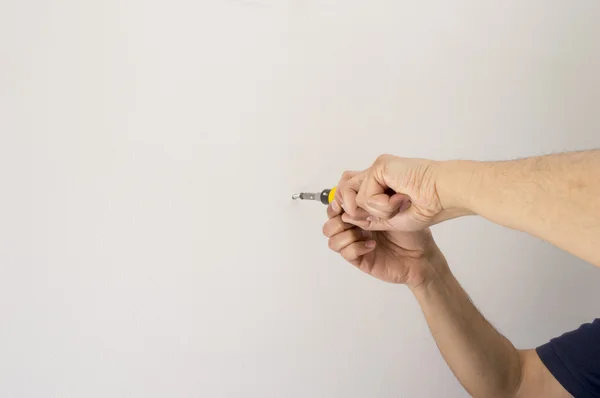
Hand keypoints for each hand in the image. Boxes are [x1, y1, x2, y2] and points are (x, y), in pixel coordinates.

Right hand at [323, 201, 447, 286]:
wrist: (422, 256)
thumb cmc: (411, 230)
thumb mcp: (395, 207)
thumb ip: (374, 197)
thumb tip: (354, 194)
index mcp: (360, 212)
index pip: (336, 204)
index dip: (337, 201)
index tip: (349, 200)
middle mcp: (354, 227)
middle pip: (329, 220)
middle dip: (337, 217)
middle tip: (354, 216)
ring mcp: (355, 243)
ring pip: (331, 237)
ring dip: (345, 233)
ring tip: (364, 231)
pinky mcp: (359, 259)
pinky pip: (345, 252)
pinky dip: (356, 247)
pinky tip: (372, 245)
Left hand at [334, 155, 470, 231]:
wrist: (444, 197)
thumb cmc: (428, 207)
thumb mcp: (391, 220)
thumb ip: (368, 217)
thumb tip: (346, 215)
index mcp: (381, 183)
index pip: (351, 191)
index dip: (352, 208)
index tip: (368, 221)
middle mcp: (376, 173)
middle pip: (344, 189)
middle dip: (357, 210)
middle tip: (387, 214)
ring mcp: (377, 169)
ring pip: (354, 197)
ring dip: (376, 211)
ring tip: (398, 206)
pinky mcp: (379, 167)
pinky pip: (365, 196)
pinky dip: (383, 206)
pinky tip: (402, 199)